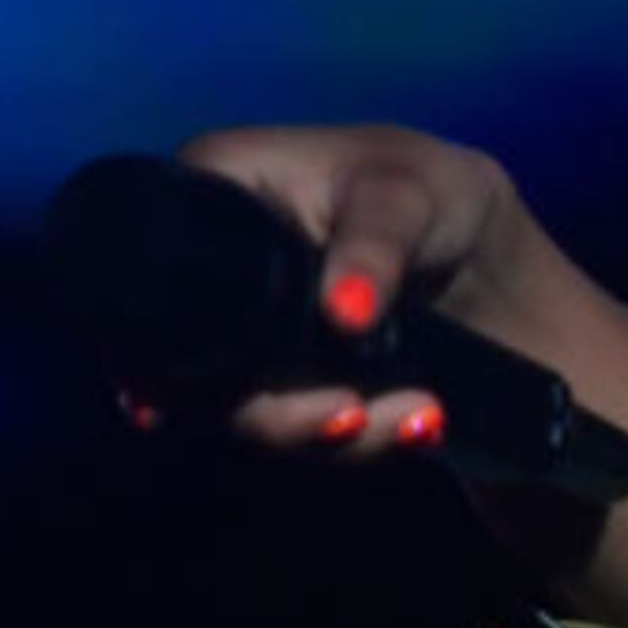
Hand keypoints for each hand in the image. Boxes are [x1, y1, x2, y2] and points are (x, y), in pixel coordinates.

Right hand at [165, 124, 545, 460]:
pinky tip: (423, 422)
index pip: (148, 277)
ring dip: (335, 432)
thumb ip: (373, 246)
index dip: (143, 352)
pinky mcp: (300, 382)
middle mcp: (215, 276)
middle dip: (273, 415)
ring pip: (258, 413)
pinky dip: (370, 437)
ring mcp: (253, 337)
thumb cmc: (429, 191)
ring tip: (418, 414)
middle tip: (349, 417)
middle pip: (192, 373)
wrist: (484, 246)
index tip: (165, 408)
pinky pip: (315, 429)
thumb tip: (344, 314)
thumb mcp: (406, 196)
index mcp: (213, 193)